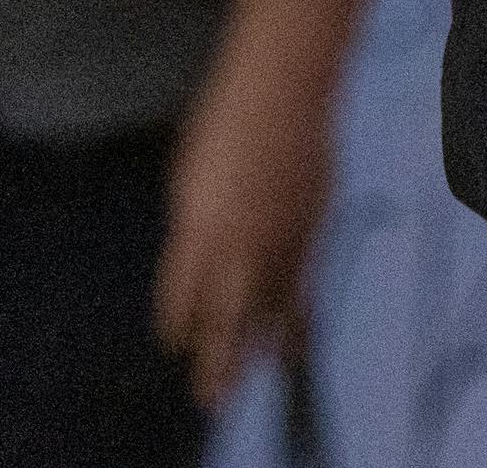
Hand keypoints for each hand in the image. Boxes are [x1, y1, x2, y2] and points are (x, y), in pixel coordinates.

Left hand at [157, 30, 340, 409]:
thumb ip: (195, 227)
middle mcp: (238, 245)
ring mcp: (280, 239)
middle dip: (216, 363)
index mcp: (197, 231)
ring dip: (256, 350)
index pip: (183, 299)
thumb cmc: (224, 122)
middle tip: (210, 398)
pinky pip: (300, 287)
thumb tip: (200, 258)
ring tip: (250, 380)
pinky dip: (293, 320)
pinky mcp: (311, 228)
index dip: (178, 326)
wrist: (283, 88)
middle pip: (225, 321)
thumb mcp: (189, 178)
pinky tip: (291, 342)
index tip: (175, 343)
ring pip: (267, 312)